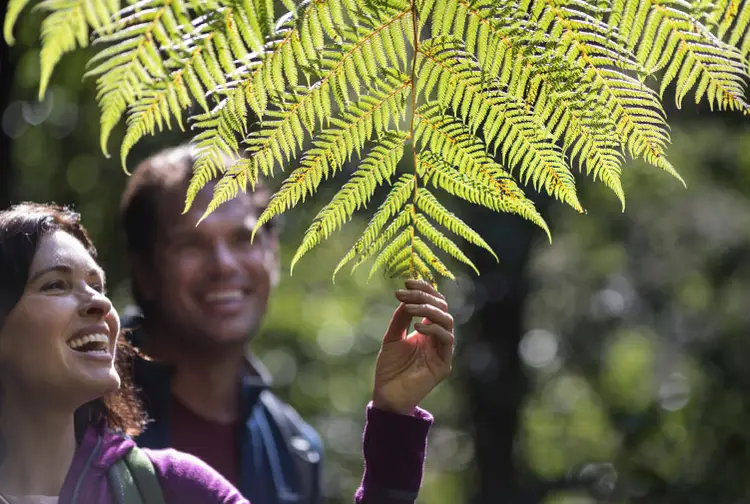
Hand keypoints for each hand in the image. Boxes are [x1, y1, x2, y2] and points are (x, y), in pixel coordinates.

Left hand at [371, 279, 454, 415]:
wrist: (387, 395)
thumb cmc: (389, 368)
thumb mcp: (391, 337)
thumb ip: (400, 319)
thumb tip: (406, 298)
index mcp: (427, 329)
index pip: (433, 302)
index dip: (424, 289)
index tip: (406, 281)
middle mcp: (437, 337)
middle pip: (442, 308)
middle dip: (423, 296)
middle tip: (404, 293)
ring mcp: (442, 350)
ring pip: (447, 321)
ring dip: (428, 310)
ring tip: (409, 308)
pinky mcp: (444, 364)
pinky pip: (446, 340)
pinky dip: (433, 330)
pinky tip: (416, 328)